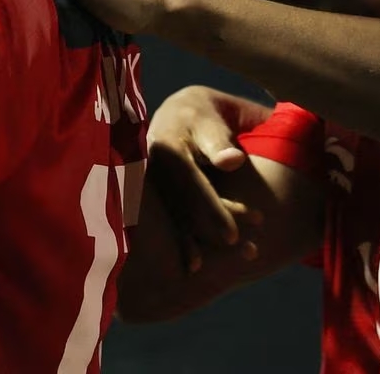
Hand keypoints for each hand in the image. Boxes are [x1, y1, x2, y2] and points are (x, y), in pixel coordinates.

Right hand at [149, 86, 272, 272]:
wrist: (178, 112)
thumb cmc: (203, 117)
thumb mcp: (211, 123)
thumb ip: (220, 142)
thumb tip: (232, 162)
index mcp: (167, 147)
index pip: (192, 184)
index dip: (212, 210)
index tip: (231, 237)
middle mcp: (151, 168)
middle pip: (180, 207)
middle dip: (205, 233)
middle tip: (230, 255)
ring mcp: (148, 184)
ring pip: (172, 219)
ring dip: (191, 243)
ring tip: (207, 268)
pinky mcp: (150, 195)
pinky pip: (168, 220)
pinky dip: (183, 240)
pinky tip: (195, 264)